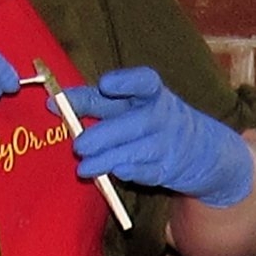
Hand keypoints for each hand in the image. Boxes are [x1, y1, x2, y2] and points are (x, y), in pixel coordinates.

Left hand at [60, 67, 253, 206]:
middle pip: (135, 122)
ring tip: (84, 167)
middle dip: (104, 135)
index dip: (126, 82)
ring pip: (138, 150)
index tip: (105, 84)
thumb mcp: (132, 105)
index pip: (144, 81)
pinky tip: (114, 173)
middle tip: (78, 145)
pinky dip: (130, 173)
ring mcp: (169, 144)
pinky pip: (148, 172)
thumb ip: (95, 102)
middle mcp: (165, 115)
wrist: (202, 151)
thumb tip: (54, 104)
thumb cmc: (152, 121)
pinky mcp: (170, 169)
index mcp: (153, 93)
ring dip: (108, 159)